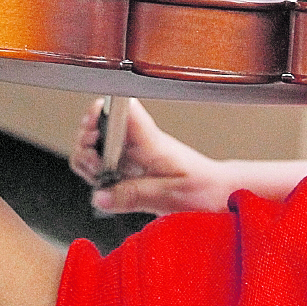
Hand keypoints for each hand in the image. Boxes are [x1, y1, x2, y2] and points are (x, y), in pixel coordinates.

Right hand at [68, 99, 236, 215]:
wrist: (221, 195)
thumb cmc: (205, 190)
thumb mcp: (169, 197)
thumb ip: (133, 196)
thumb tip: (100, 196)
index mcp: (150, 140)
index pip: (120, 108)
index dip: (98, 114)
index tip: (91, 137)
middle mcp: (138, 143)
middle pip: (97, 125)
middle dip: (85, 143)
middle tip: (95, 166)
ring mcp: (133, 156)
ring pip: (95, 145)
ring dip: (87, 160)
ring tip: (98, 178)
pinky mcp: (131, 171)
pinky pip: (103, 166)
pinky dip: (95, 175)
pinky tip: (104, 188)